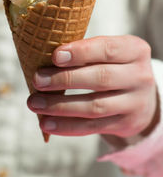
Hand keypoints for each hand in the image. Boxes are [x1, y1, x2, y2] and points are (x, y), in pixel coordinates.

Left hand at [27, 35, 158, 137]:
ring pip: (94, 106)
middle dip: (65, 79)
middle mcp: (140, 76)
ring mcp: (135, 102)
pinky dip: (67, 126)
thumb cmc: (115, 67)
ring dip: (60, 106)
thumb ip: (86, 53)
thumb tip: (45, 60)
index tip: (54, 56)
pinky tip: (46, 123)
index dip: (81, 52)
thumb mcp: (110, 53)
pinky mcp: (126, 124)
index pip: (107, 49)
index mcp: (135, 50)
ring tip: (34, 103)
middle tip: (37, 80)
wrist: (141, 96)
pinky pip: (93, 126)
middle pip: (100, 78)